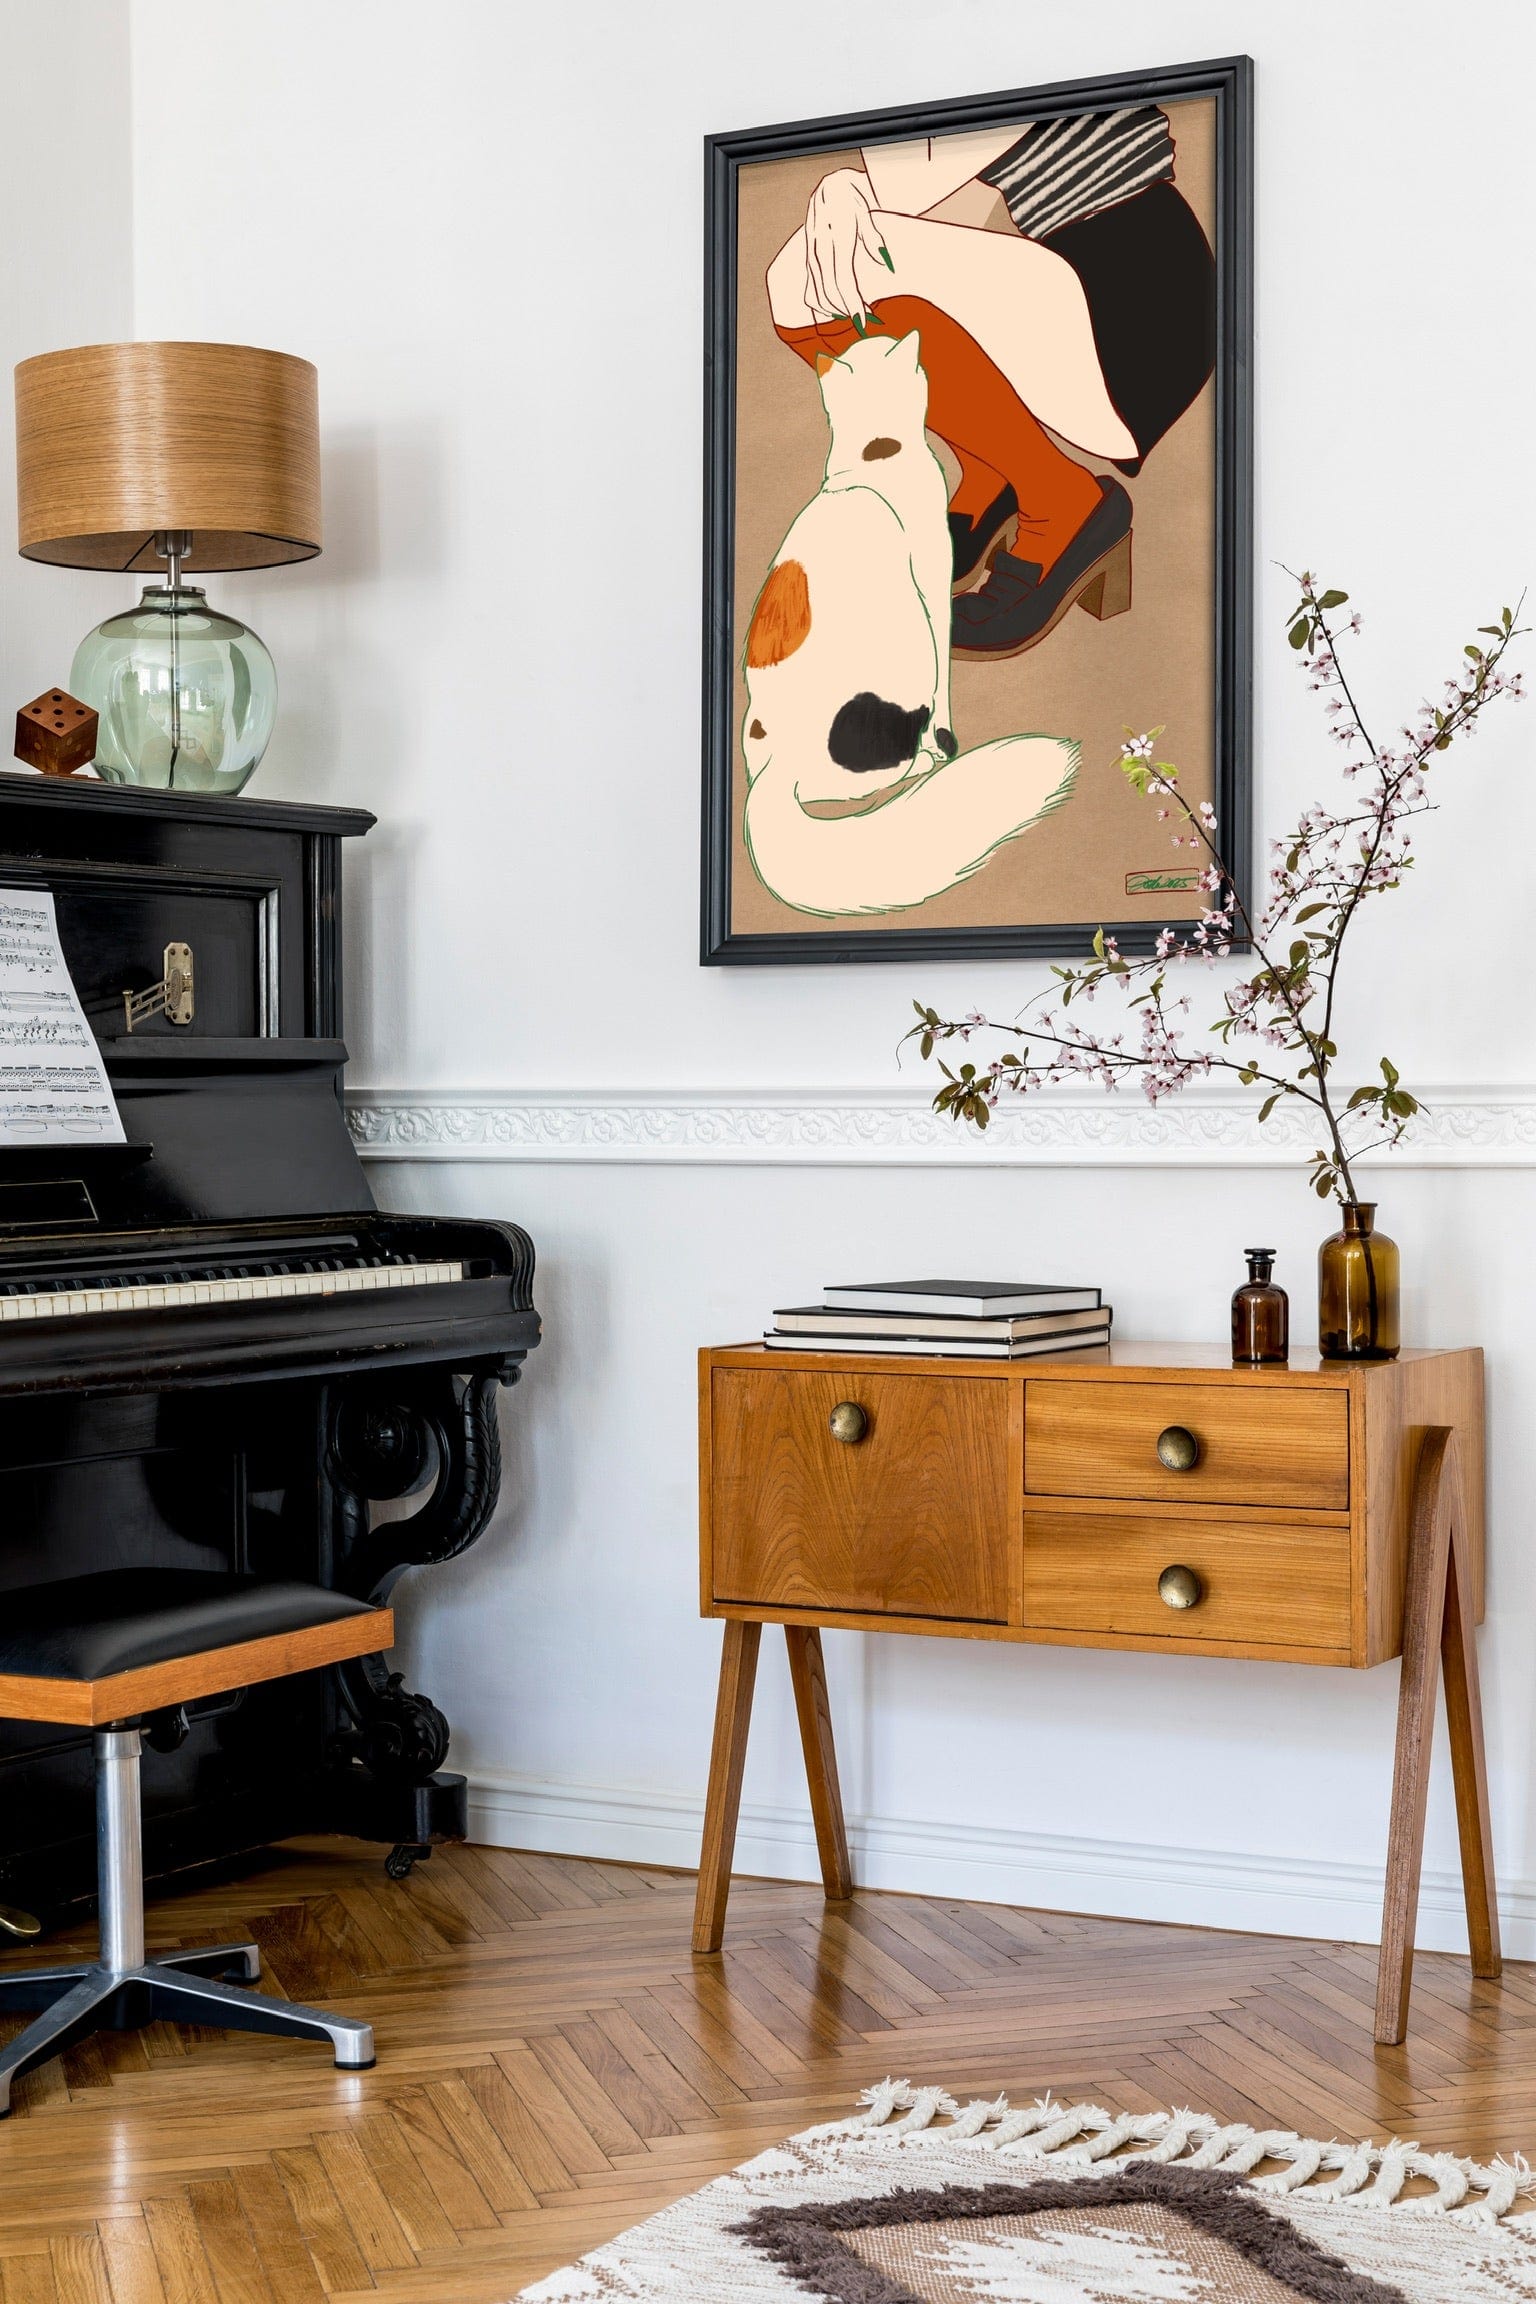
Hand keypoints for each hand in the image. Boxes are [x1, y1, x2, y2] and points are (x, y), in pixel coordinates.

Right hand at [803, 169, 888, 325]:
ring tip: (853, 318)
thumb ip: (873, 238)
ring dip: (835, 310)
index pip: (841, 279)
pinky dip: (822, 303)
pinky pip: (811, 288)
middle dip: (846, 312)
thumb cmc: (852, 197)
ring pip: (817, 292)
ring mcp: (811, 253)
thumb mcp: (867, 211)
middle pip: (829, 291)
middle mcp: (818, 246)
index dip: (851, 303)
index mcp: (835, 235)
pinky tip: (835, 310)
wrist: (832, 185)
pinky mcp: (808, 258)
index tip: (863, 320)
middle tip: (865, 324)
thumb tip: (885, 263)